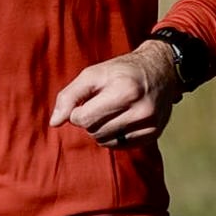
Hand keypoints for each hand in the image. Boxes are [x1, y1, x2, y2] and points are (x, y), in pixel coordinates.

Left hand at [49, 40, 181, 148]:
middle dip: (90, 120)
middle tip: (100, 104)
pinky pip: (121, 145)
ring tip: (110, 112)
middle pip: (95, 132)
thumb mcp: (93, 74)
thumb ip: (69, 96)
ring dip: (101, 130)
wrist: (161, 69)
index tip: (86, 101)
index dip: (77, 112)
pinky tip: (121, 120)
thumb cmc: (121, 71)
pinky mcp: (154, 133)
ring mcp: (150, 123)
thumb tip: (54, 123)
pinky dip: (114, 136)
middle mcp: (141, 109)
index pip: (84, 119)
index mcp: (125, 91)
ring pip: (106, 142)